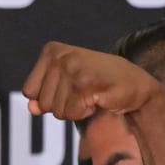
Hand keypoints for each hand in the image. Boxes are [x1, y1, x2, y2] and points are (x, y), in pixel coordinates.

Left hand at [22, 42, 159, 119]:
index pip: (29, 92)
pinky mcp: (87, 84)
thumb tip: (32, 108)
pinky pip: (74, 114)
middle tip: (84, 92)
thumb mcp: (66, 86)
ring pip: (58, 111)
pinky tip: (99, 98)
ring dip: (75, 110)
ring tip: (92, 94)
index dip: (49, 98)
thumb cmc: (99, 83)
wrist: (136, 85)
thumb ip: (44, 95)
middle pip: (43, 104)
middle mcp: (61, 57)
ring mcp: (74, 70)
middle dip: (63, 106)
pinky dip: (86, 113)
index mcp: (52, 51)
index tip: (69, 87)